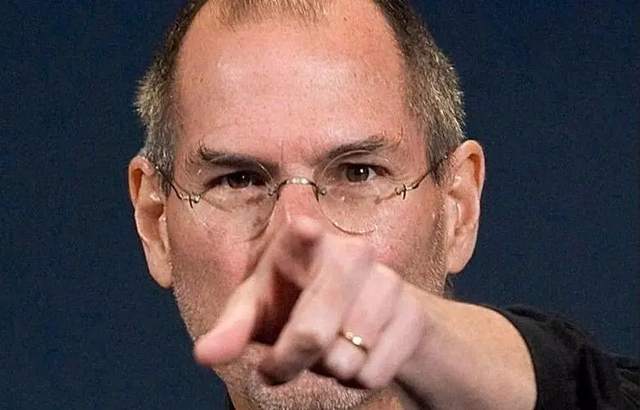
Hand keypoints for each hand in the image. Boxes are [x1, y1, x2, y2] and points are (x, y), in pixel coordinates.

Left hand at [193, 218, 535, 408]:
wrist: (363, 313)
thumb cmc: (294, 305)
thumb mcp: (258, 312)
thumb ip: (232, 330)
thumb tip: (203, 355)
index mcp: (302, 246)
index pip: (302, 237)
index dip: (303, 237)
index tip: (303, 228)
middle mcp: (350, 254)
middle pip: (311, 334)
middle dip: (290, 361)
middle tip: (281, 361)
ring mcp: (386, 282)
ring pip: (344, 361)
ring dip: (328, 369)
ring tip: (328, 345)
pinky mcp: (414, 314)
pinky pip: (374, 373)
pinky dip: (359, 378)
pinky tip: (358, 352)